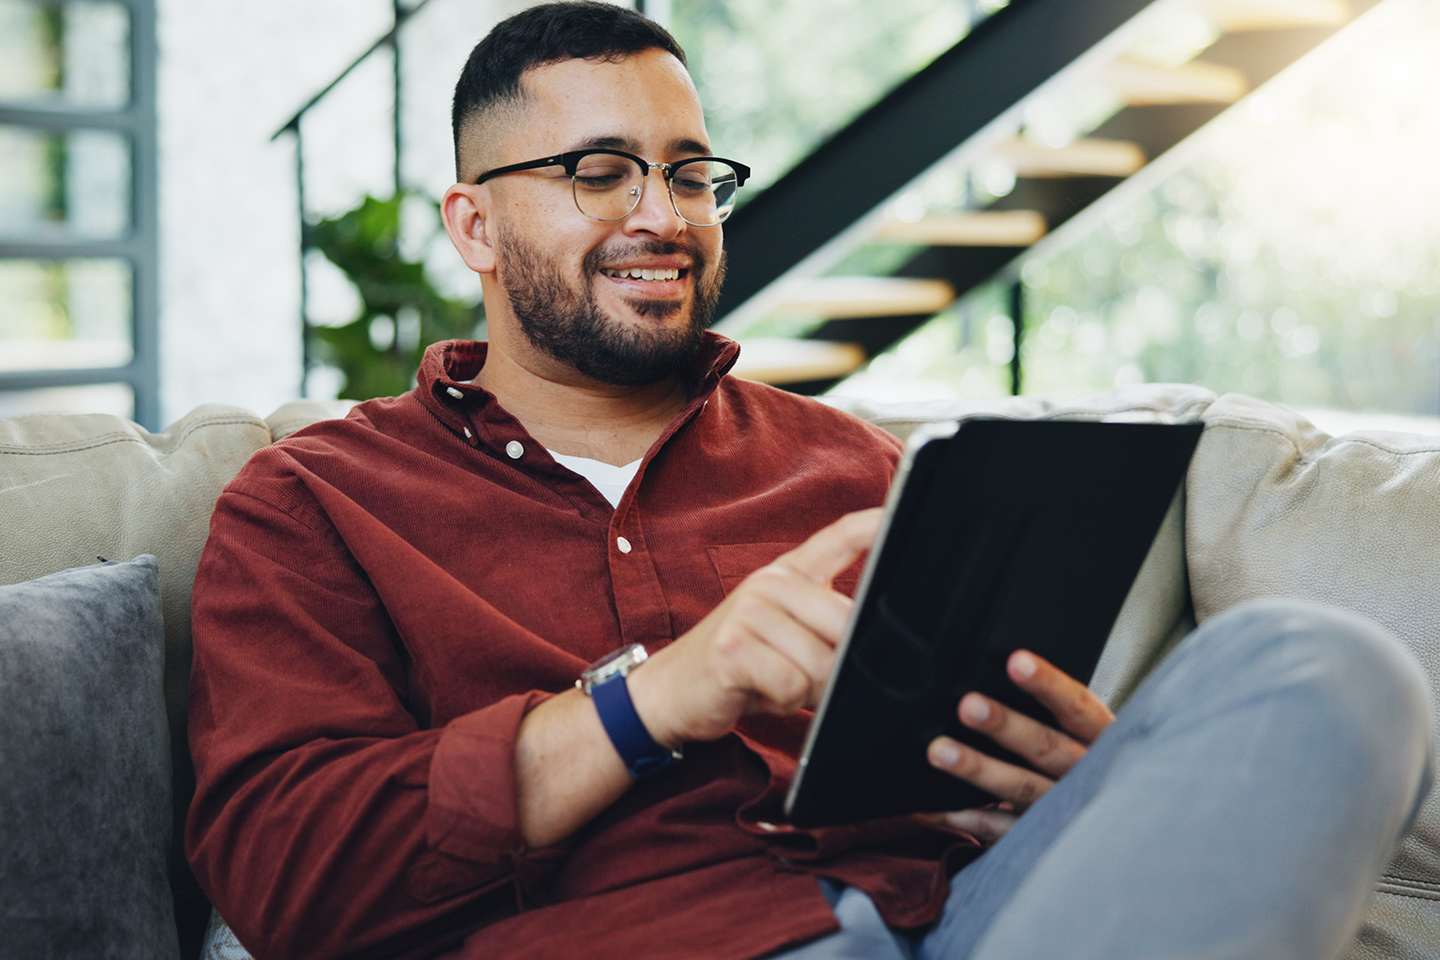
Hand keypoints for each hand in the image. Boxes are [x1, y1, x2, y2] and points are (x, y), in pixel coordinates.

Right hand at [628, 509, 881, 747]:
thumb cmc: (741, 665)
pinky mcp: (733, 647)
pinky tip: (756, 691)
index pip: (838, 537)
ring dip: (805, 690)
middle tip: (804, 675)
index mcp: (788, 574)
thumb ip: (826, 623)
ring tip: (773, 681)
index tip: (903, 510)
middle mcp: (769, 582)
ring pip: (821, 663)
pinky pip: (791, 685)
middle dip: (837, 666)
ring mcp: (748, 612)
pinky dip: (781, 702)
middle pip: (845, 624)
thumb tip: (873, 635)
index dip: (874, 524)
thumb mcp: (786, 633)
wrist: (672, 689)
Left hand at [924, 650, 1112, 842]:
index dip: (1048, 684)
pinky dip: (970, 819)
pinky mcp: (1045, 839)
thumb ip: (1057, 713)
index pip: (1076, 706)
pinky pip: (1004, 831)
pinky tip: (939, 809)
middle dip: (1005, 725)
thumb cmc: (1093, 763)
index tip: (1016, 661)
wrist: (1123, 828)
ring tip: (939, 751)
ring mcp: (1067, 809)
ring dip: (978, 769)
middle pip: (1046, 746)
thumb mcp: (1090, 736)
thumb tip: (1005, 671)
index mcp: (1102, 737)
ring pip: (1021, 787)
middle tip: (968, 706)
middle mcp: (1088, 773)